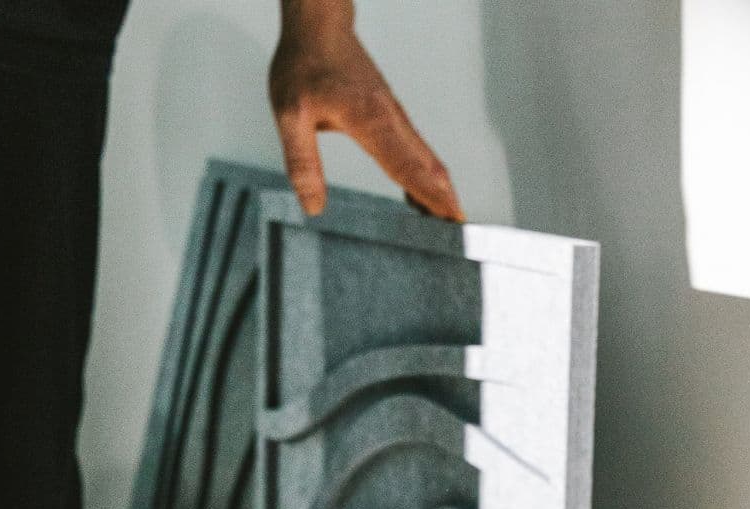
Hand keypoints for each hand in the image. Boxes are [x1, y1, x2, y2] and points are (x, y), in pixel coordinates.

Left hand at [269, 3, 463, 221]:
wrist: (319, 25)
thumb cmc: (304, 64)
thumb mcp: (289, 114)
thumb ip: (302, 161)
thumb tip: (313, 207)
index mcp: (371, 122)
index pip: (408, 169)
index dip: (431, 198)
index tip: (453, 223)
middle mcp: (392, 121)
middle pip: (430, 169)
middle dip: (447, 204)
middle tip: (460, 240)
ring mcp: (396, 118)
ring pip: (428, 162)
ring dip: (441, 194)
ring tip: (449, 229)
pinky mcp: (392, 117)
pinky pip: (418, 154)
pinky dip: (429, 179)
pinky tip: (425, 200)